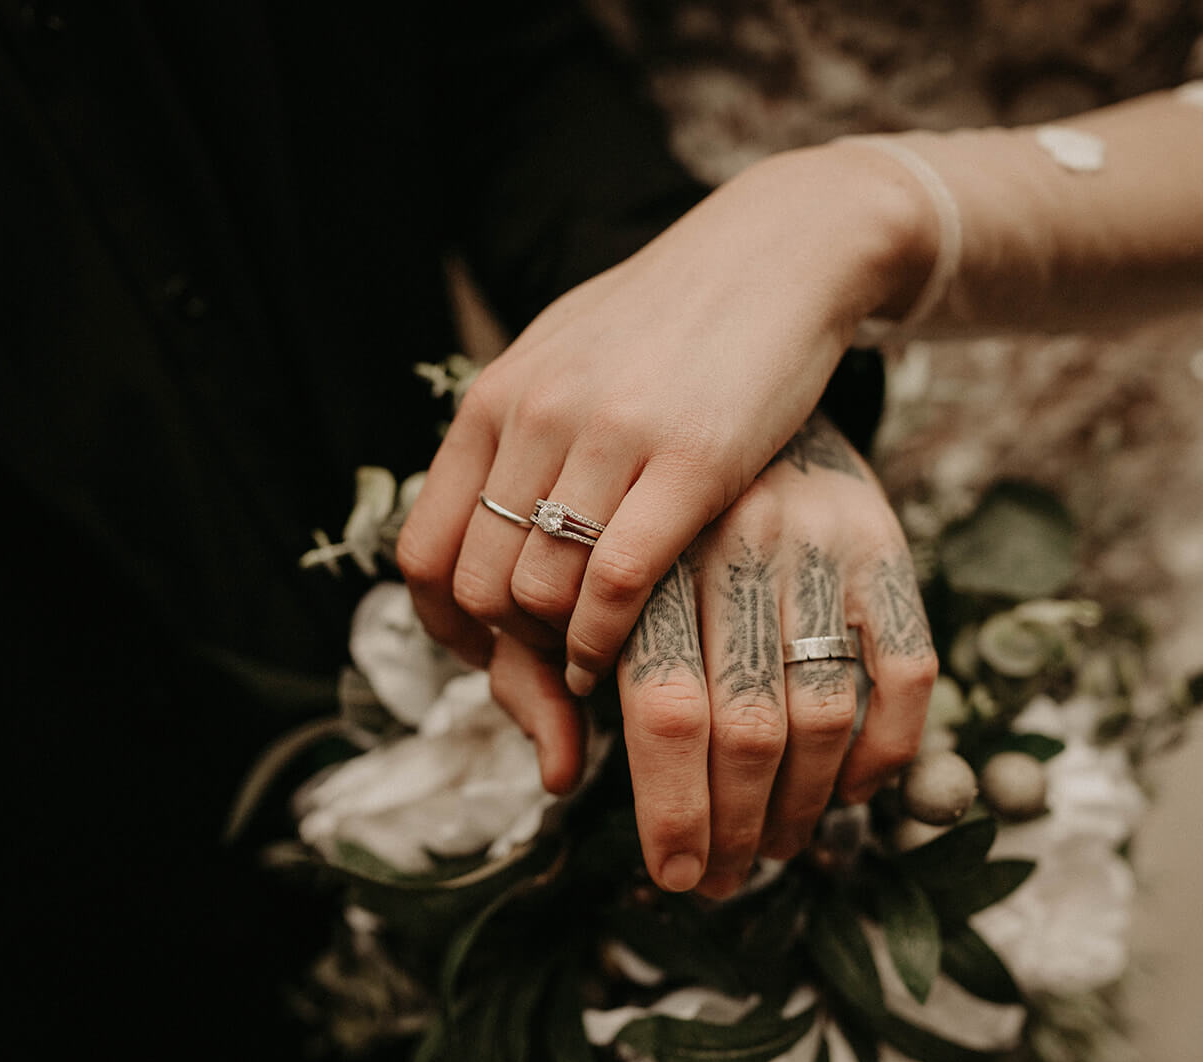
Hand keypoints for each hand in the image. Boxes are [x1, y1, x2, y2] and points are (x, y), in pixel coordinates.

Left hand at [396, 145, 933, 686]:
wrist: (778, 249)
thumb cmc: (672, 319)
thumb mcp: (564, 360)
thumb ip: (516, 437)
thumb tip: (482, 525)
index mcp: (494, 398)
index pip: (424, 550)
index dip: (447, 627)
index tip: (488, 655)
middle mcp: (534, 414)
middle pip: (478, 585)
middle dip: (511, 652)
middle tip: (555, 670)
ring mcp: (610, 435)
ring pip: (541, 592)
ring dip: (562, 653)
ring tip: (592, 664)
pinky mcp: (692, 457)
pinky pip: (619, 581)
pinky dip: (609, 639)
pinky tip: (624, 653)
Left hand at [487, 414, 937, 895]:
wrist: (743, 351)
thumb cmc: (650, 492)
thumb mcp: (594, 553)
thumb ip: (563, 660)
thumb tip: (559, 778)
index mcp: (653, 547)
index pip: (663, 710)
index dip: (671, 810)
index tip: (674, 873)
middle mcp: (739, 539)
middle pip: (746, 726)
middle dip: (736, 827)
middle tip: (725, 878)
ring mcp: (821, 539)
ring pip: (824, 712)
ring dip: (804, 806)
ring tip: (778, 845)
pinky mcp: (886, 541)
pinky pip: (906, 670)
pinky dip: (887, 750)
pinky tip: (851, 790)